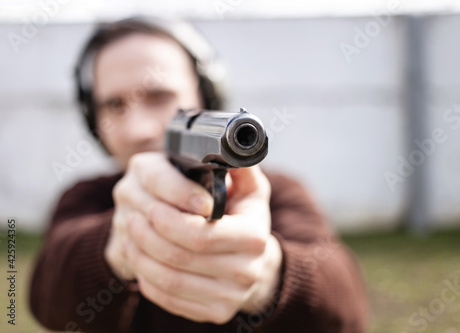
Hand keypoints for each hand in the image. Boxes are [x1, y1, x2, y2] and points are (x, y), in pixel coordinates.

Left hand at [104, 152, 282, 322]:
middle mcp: (247, 272)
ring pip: (169, 280)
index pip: (200, 234)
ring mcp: (230, 298)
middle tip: (133, 217)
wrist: (255, 262)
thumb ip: (238, 167)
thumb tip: (226, 148)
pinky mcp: (214, 313)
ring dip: (142, 256)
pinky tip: (142, 260)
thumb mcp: (250, 189)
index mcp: (254, 238)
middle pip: (180, 257)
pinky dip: (147, 279)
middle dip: (148, 236)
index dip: (169, 221)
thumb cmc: (244, 218)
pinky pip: (169, 299)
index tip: (150, 206)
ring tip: (132, 236)